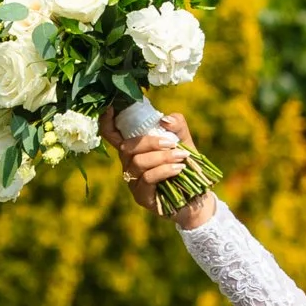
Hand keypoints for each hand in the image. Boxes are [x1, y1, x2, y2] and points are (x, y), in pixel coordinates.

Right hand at [100, 107, 213, 227]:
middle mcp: (129, 164)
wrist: (198, 197)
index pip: (112, 135)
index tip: (109, 109)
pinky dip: (164, 170)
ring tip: (182, 157)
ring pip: (137, 163)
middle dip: (149, 142)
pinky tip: (179, 169)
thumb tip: (164, 119)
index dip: (107, 123)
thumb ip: (177, 127)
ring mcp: (133, 182)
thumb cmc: (186, 166)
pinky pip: (146, 179)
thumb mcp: (184, 142)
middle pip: (126, 147)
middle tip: (172, 143)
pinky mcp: (141, 197)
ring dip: (161, 157)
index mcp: (135, 149)